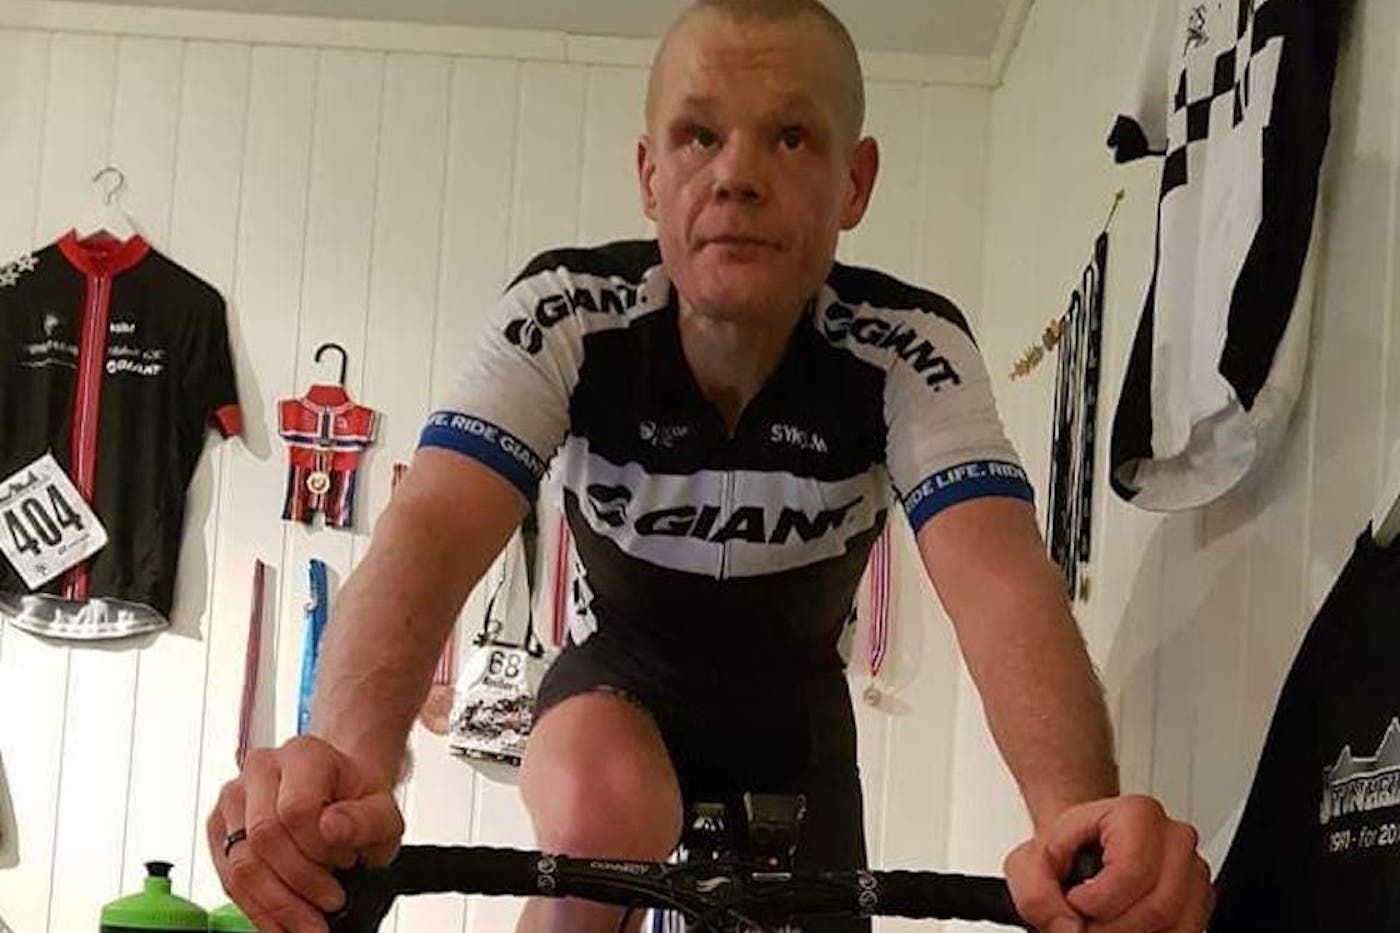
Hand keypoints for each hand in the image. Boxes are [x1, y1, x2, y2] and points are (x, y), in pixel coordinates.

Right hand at [206, 735, 404, 932]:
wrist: (339, 796)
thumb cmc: (358, 802)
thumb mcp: (382, 811)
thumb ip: (365, 820)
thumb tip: (332, 827)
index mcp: (303, 754)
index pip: (296, 809)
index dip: (322, 848)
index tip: (348, 863)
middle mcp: (260, 769)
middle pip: (264, 838)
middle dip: (301, 882)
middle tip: (332, 901)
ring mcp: (234, 799)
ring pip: (241, 865)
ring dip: (278, 905)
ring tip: (311, 923)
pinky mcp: (220, 831)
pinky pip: (229, 880)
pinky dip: (259, 911)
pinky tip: (285, 923)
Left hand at [1004, 795, 1213, 932]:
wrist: (1082, 850)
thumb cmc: (1064, 851)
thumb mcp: (1028, 864)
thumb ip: (1036, 895)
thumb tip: (1068, 928)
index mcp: (1137, 814)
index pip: (1131, 872)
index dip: (1097, 902)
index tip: (1074, 903)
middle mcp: (1174, 839)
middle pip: (1157, 907)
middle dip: (1112, 929)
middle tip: (1086, 926)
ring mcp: (1193, 871)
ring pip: (1175, 927)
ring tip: (1102, 926)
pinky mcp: (1201, 901)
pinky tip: (1124, 929)